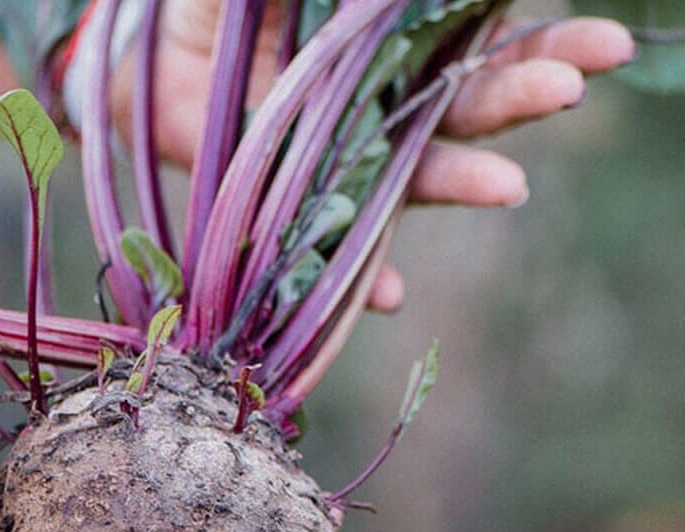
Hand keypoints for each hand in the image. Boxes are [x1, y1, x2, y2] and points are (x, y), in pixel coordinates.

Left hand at [111, 7, 635, 310]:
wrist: (140, 67)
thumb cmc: (209, 13)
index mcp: (384, 51)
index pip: (474, 45)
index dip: (535, 41)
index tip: (599, 41)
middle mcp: (377, 115)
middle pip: (462, 109)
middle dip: (520, 94)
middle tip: (572, 85)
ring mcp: (342, 169)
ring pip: (414, 179)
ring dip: (463, 180)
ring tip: (509, 184)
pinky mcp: (296, 216)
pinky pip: (335, 255)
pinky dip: (361, 281)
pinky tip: (388, 296)